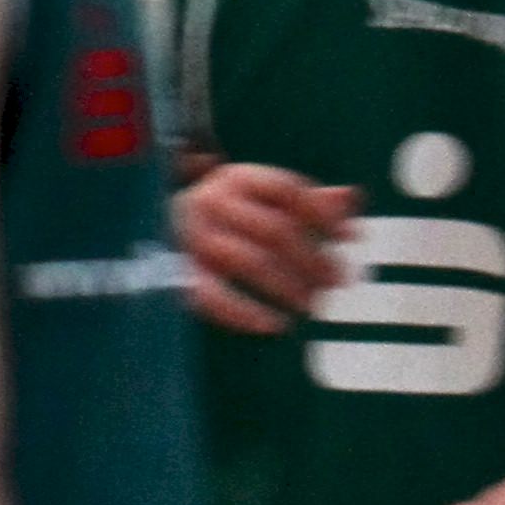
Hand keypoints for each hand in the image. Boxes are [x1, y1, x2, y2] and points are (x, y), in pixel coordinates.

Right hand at [182, 161, 351, 333]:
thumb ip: (307, 200)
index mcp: (236, 179)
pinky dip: (245, 313)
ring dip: (288, 286)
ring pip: (251, 261)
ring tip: (312, 304)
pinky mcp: (179, 273)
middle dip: (313, 258)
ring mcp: (193, 237)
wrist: (151, 228)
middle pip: (275, 229)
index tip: (350, 237)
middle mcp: (212, 201)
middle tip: (338, 280)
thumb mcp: (262, 200)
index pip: (288, 190)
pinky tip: (274, 325)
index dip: (323, 214)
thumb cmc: (226, 218)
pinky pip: (214, 295)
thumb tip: (352, 199)